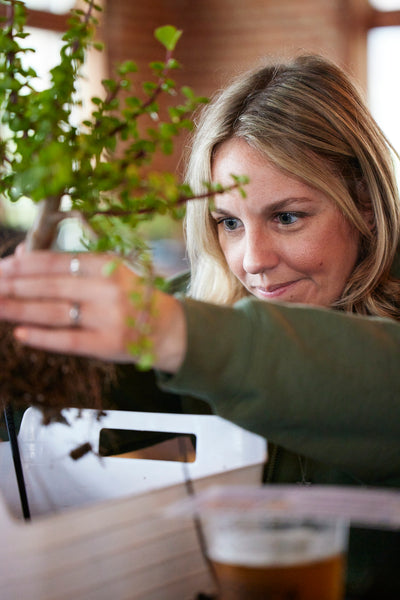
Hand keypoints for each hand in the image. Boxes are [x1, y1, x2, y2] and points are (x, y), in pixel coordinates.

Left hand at [0, 251, 185, 372]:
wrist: (167, 328)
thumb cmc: (131, 296)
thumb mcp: (108, 273)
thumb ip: (69, 265)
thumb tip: (23, 255)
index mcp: (108, 265)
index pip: (58, 261)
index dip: (26, 264)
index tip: (1, 266)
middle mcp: (109, 289)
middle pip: (52, 286)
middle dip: (15, 286)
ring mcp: (109, 318)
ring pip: (55, 312)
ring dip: (20, 310)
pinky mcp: (108, 345)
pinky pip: (69, 340)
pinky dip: (43, 337)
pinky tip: (20, 333)